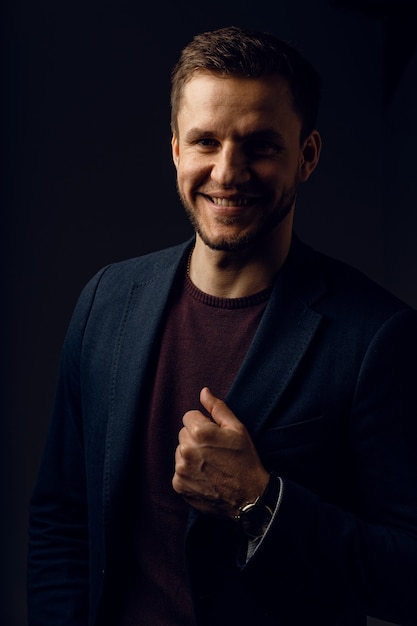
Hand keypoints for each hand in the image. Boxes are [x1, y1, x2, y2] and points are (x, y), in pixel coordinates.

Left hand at [172, 387, 268, 519]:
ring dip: (191, 455)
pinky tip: (206, 476)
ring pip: (180, 452)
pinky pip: (179, 470)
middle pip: (183, 434)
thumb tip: (203, 392)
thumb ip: (217, 407)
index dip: (204, 424)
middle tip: (215, 451)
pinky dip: (189, 472)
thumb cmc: (245, 460)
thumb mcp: (237, 429)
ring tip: (211, 464)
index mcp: (200, 432)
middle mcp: (186, 450)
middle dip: (196, 439)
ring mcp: (181, 469)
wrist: (249, 497)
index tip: (215, 436)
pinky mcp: (179, 485)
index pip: (189, 416)